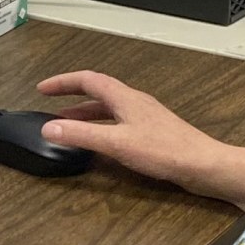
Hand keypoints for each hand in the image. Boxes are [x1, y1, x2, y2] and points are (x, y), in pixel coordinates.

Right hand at [35, 70, 222, 184]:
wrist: (202, 164)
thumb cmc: (164, 151)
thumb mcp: (116, 142)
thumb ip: (81, 135)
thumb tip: (48, 127)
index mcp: (124, 98)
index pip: (87, 80)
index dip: (63, 82)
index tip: (42, 89)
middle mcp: (134, 102)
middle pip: (97, 91)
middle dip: (71, 96)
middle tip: (51, 104)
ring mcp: (144, 117)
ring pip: (108, 108)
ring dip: (85, 114)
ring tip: (67, 124)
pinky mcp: (151, 132)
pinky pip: (118, 122)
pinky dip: (100, 126)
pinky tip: (99, 141)